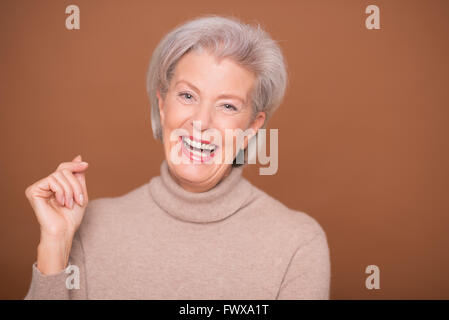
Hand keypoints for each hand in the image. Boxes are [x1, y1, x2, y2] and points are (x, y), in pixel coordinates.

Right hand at [25, 155, 88, 273]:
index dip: (74, 165)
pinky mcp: (33, 191)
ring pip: (60, 175)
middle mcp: (45, 185)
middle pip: (64, 170)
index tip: (86, 165)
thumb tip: (78, 157)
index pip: (63, 168)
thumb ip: (78, 176)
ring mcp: (38, 187)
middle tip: (79, 199)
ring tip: (71, 204)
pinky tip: (62, 203)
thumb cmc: (71, 217)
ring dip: (70, 190)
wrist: (64, 231)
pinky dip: (61, 191)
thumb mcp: (80, 193)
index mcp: (55, 185)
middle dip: (75, 184)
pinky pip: (51, 180)